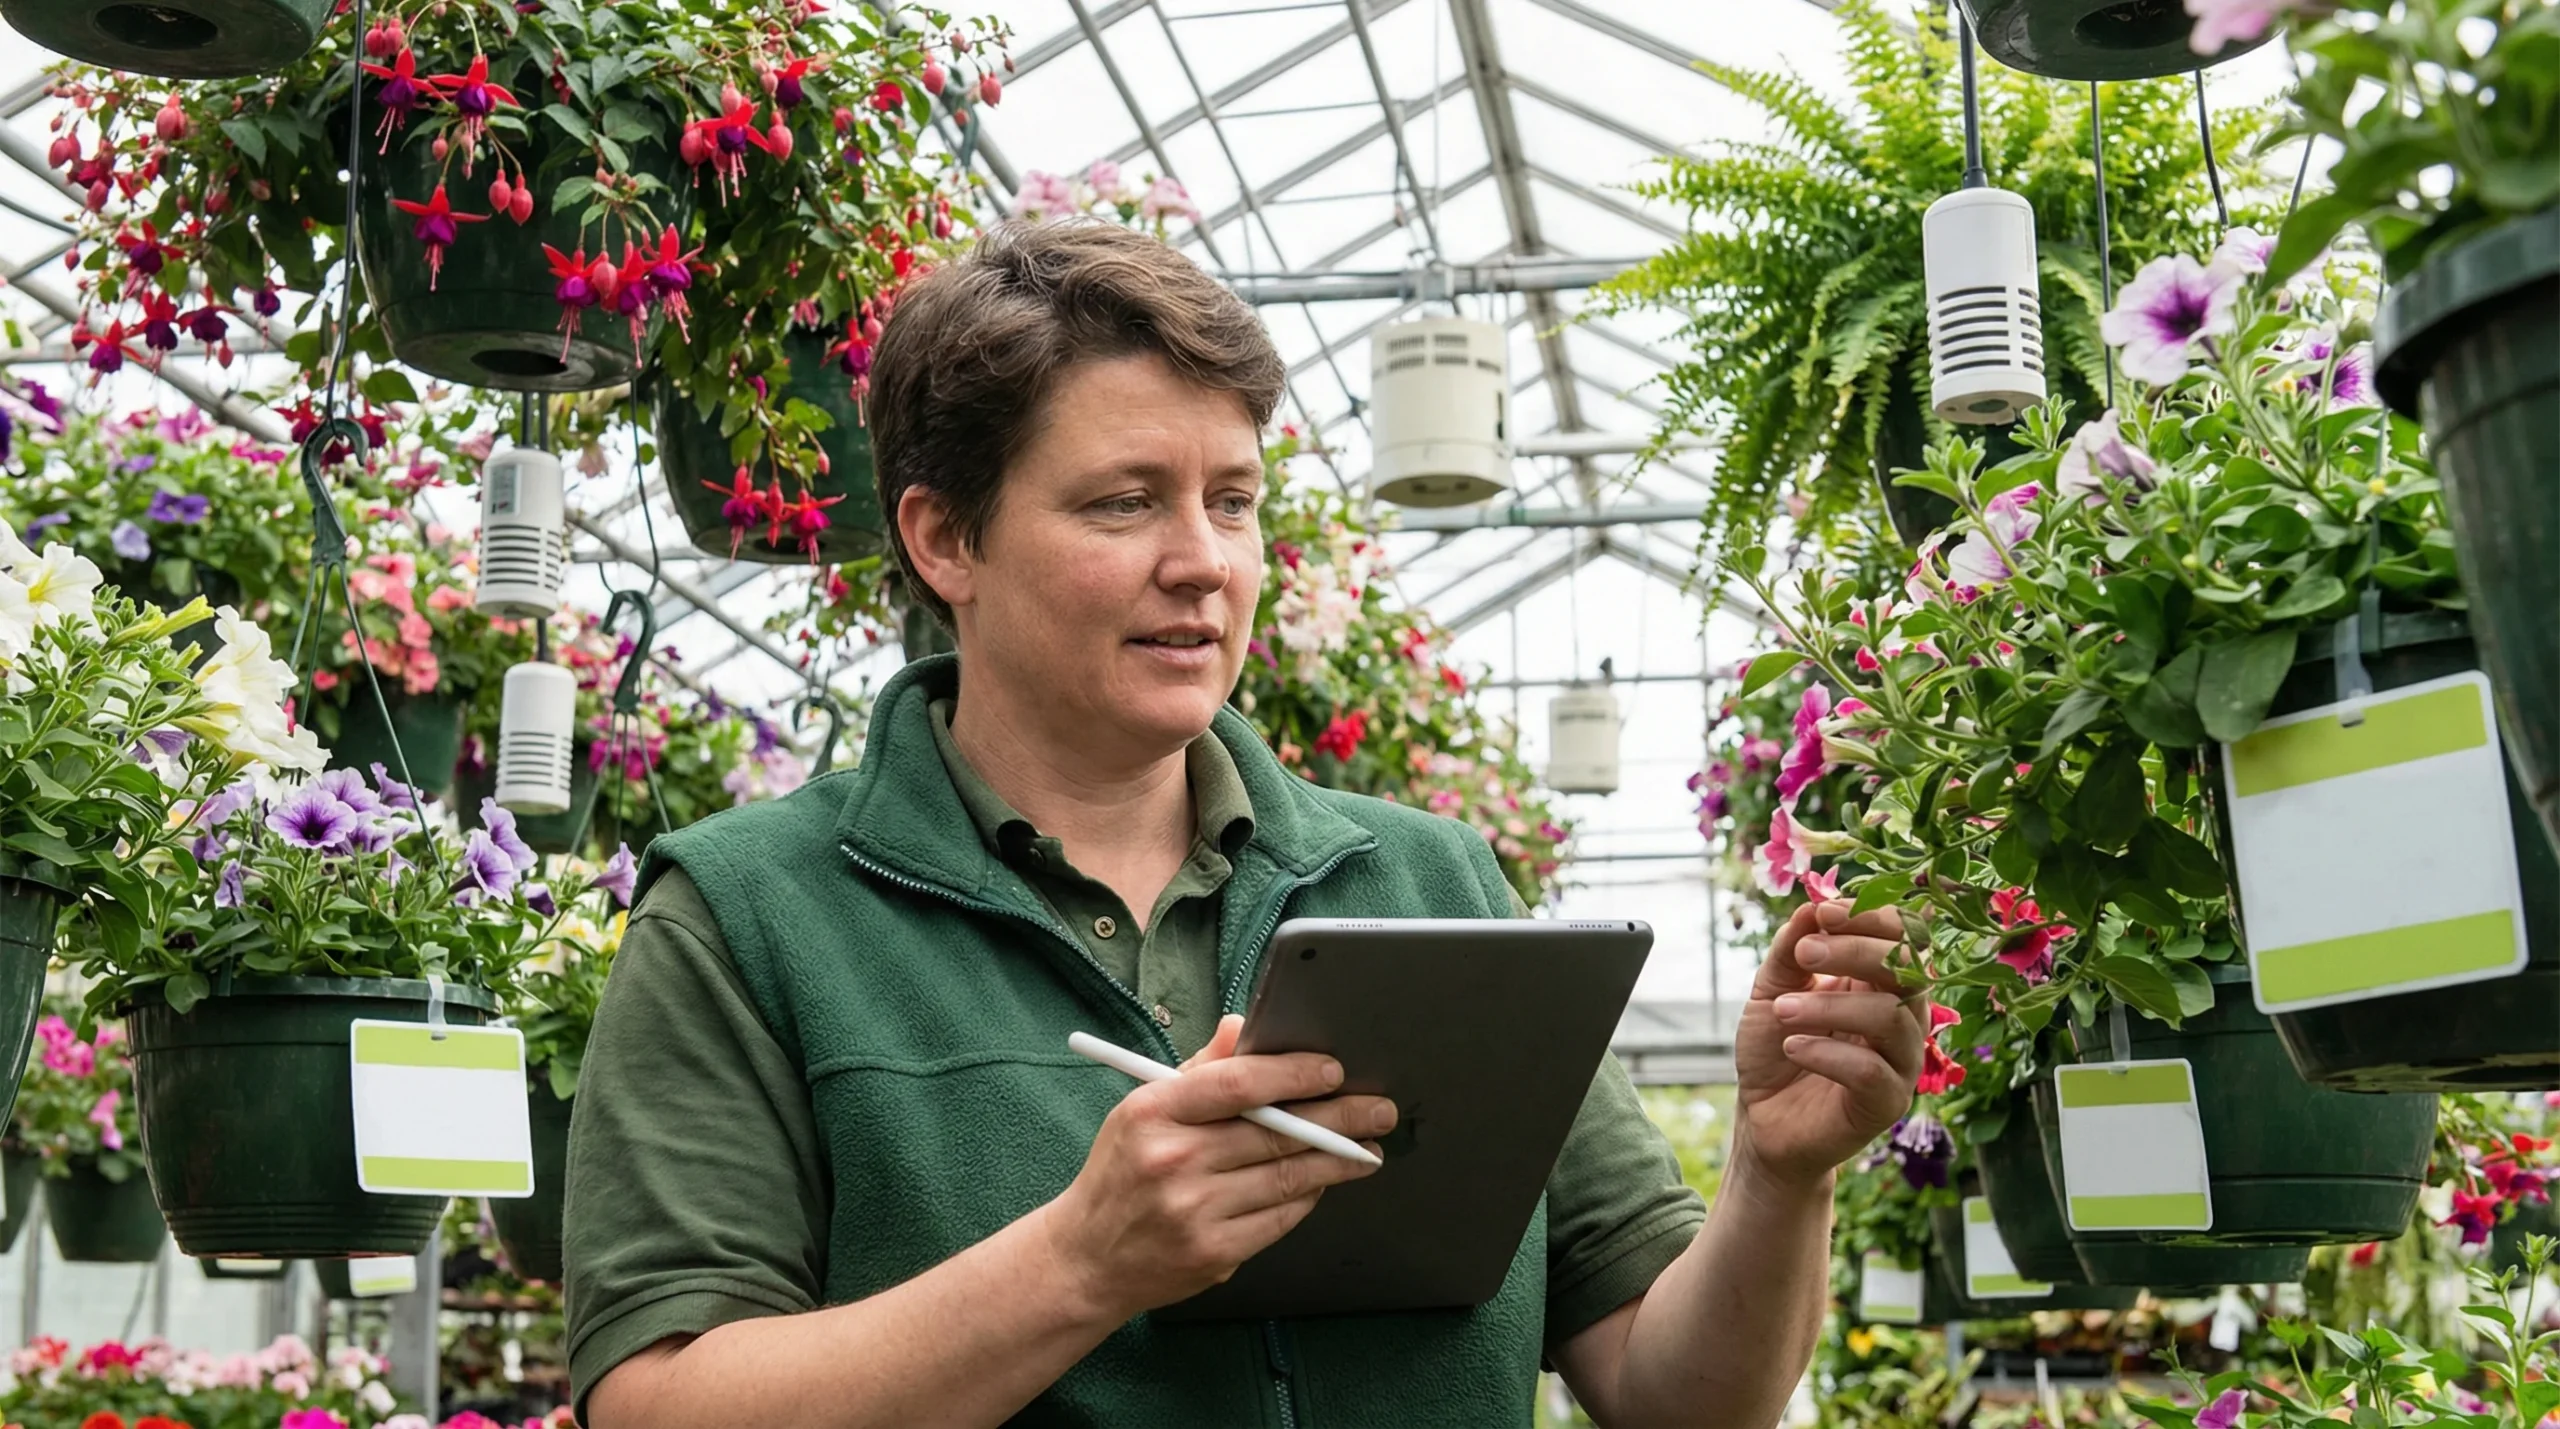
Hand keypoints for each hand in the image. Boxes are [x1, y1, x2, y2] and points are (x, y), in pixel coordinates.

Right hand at [1041, 1014, 1391, 1320]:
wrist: (1087, 1259)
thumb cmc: (1122, 1172)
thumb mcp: (1143, 1108)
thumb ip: (1200, 1069)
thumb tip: (1243, 1027)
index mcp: (1153, 1112)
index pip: (1238, 1084)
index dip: (1293, 1073)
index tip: (1333, 1070)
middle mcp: (1173, 1161)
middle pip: (1276, 1133)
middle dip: (1339, 1119)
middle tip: (1379, 1109)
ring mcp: (1193, 1211)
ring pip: (1287, 1178)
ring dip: (1338, 1161)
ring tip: (1367, 1148)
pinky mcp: (1212, 1254)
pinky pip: (1279, 1218)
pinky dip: (1308, 1197)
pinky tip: (1324, 1182)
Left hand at [1731, 900, 1924, 1188]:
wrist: (1761, 1117)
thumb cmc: (1774, 1049)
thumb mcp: (1771, 990)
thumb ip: (1792, 950)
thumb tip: (1813, 905)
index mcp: (1880, 982)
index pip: (1903, 936)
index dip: (1871, 917)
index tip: (1825, 913)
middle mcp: (1902, 1017)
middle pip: (1910, 970)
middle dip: (1856, 951)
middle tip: (1804, 954)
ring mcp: (1901, 1061)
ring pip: (1892, 1019)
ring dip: (1832, 1006)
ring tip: (1783, 1010)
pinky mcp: (1888, 1103)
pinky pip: (1873, 1071)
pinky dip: (1828, 1053)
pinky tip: (1793, 1048)